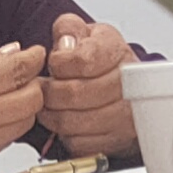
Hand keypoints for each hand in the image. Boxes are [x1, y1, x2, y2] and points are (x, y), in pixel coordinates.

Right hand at [0, 40, 47, 172]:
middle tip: (25, 75)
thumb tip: (11, 53)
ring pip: (25, 123)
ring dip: (24, 107)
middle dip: (34, 83)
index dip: (34, 58)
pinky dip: (7, 125)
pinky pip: (7, 139)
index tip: (35, 53)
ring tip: (8, 95)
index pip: (21, 68)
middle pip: (33, 98)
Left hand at [39, 16, 133, 155]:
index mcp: (116, 52)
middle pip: (73, 93)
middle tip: (45, 88)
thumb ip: (69, 29)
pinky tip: (66, 120)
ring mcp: (125, 116)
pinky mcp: (116, 140)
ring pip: (72, 121)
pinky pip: (78, 143)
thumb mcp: (84, 34)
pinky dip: (64, 135)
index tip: (56, 63)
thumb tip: (65, 44)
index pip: (83, 60)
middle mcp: (127, 85)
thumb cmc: (100, 60)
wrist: (125, 87)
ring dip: (52, 114)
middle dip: (49, 92)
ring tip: (51, 104)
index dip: (59, 63)